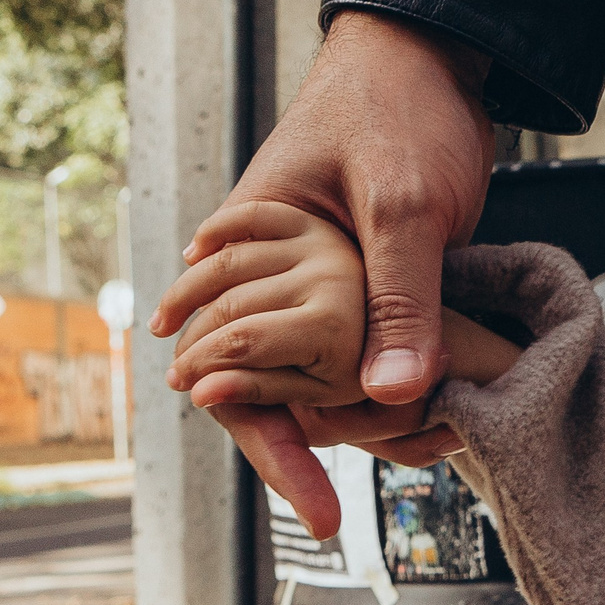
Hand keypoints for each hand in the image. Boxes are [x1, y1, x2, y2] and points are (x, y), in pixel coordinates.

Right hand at [153, 203, 367, 408]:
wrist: (435, 294)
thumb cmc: (384, 364)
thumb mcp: (337, 388)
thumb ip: (274, 387)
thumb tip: (204, 397)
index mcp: (336, 321)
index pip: (241, 343)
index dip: (200, 365)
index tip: (179, 385)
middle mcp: (328, 272)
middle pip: (229, 305)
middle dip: (192, 339)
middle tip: (175, 365)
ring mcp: (319, 235)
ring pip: (228, 261)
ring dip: (188, 290)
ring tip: (169, 323)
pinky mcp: (316, 207)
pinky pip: (250, 216)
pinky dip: (216, 232)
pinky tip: (193, 257)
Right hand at [189, 13, 493, 514]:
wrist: (432, 56)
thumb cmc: (397, 108)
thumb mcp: (403, 203)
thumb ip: (400, 298)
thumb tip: (393, 394)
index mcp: (246, 259)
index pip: (234, 380)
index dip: (276, 454)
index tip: (323, 517)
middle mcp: (275, 283)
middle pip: (285, 395)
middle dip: (344, 444)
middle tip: (421, 463)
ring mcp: (322, 288)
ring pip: (334, 382)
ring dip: (383, 419)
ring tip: (444, 444)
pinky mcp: (368, 288)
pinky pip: (375, 353)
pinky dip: (406, 384)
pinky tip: (450, 410)